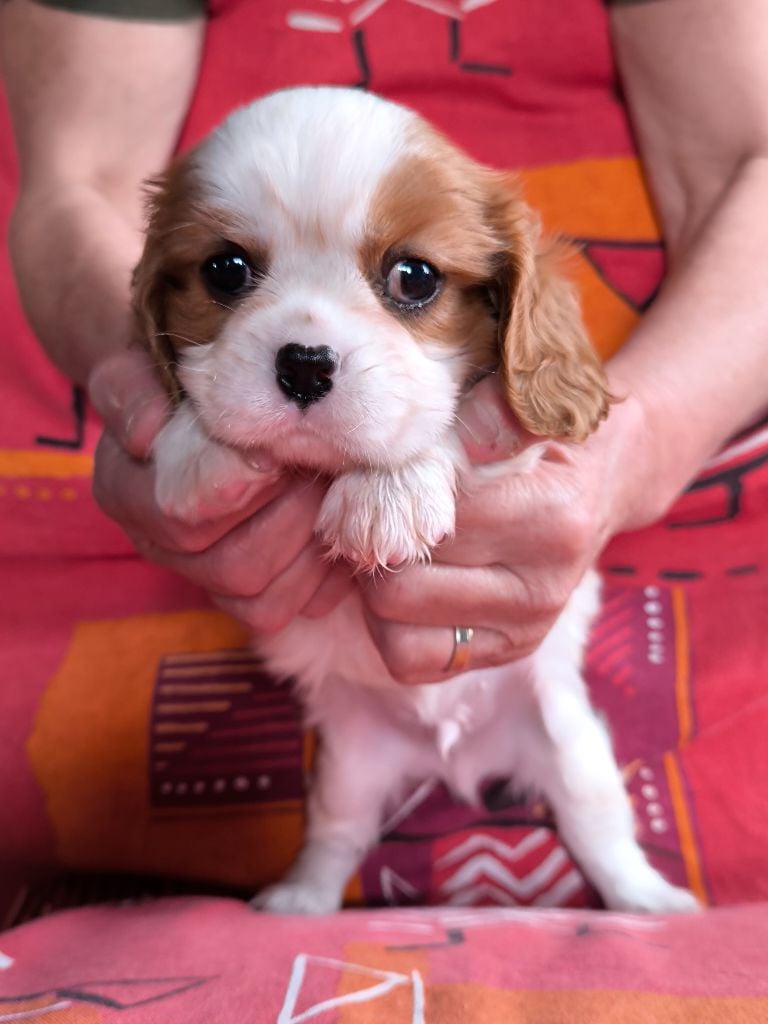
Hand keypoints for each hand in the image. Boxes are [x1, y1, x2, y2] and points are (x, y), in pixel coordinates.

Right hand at [89, 349, 351, 632]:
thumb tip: (147, 432)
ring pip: (260, 597)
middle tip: (321, 470)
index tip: (274, 456)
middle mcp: (160, 545)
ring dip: (310, 547)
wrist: (212, 400)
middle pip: (228, 566)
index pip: (177, 515)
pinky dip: (324, 577)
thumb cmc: (181, 380)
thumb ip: (135, 391)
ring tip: (333, 495)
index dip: (234, 490)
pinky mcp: (250, 593)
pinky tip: (340, 532)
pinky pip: (288, 609)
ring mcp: (205, 575)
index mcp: (125, 492)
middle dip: (288, 517)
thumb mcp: (146, 369)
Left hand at [361, 376, 644, 683]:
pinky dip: (393, 631)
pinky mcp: (510, 654)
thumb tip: (423, 435)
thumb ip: (483, 414)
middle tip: (372, 522)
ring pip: (397, 635)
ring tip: (392, 556)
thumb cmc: (550, 436)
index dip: (381, 497)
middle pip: (400, 587)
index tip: (377, 477)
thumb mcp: (527, 406)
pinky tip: (409, 591)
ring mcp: (527, 630)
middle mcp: (540, 586)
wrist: (608, 480)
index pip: (421, 524)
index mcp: (546, 516)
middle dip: (372, 553)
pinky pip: (413, 664)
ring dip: (377, 597)